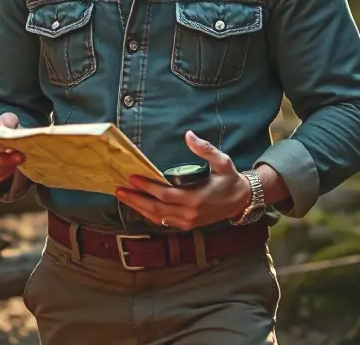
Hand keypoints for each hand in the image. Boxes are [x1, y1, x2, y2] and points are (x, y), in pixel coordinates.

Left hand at [116, 130, 250, 230]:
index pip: (164, 194)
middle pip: (156, 208)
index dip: (147, 186)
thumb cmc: (230, 179)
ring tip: (123, 198)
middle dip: (136, 199)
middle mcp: (190, 213)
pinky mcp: (187, 225)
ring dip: (139, 208)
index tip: (132, 178)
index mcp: (196, 198)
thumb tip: (189, 135)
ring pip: (157, 216)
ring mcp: (188, 221)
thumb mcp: (222, 161)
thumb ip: (205, 149)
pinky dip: (149, 214)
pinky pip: (164, 221)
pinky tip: (139, 206)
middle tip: (119, 190)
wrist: (241, 201)